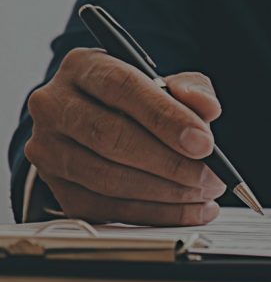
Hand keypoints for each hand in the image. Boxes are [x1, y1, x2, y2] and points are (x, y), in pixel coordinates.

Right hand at [24, 48, 225, 225]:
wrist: (105, 121)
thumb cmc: (140, 101)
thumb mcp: (170, 84)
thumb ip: (193, 89)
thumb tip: (207, 108)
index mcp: (83, 67)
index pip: (122, 87)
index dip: (166, 117)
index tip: (204, 143)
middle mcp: (54, 105)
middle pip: (111, 136)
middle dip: (170, 163)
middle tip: (211, 176)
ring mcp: (48, 148)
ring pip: (107, 178)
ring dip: (165, 194)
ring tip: (205, 194)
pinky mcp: (56, 186)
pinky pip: (105, 208)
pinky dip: (154, 214)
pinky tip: (188, 210)